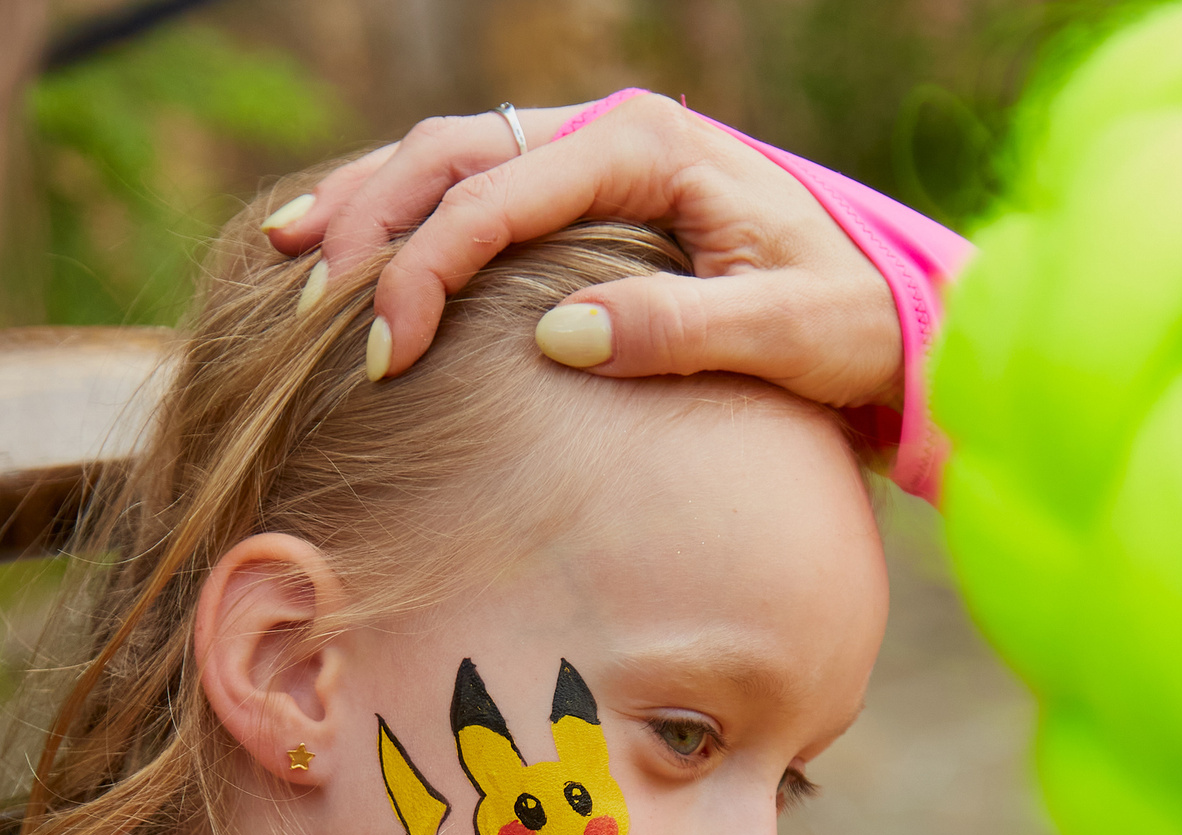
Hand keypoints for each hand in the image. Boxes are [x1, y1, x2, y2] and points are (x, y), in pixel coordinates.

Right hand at [263, 93, 900, 407]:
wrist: (891, 312)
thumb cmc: (848, 323)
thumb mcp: (784, 334)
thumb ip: (678, 332)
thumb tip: (557, 334)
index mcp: (652, 148)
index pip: (502, 194)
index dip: (428, 268)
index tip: (389, 355)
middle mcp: (612, 133)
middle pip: (454, 154)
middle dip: (371, 227)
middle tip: (313, 314)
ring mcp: (593, 156)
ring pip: (449, 158)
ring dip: (366, 206)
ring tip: (290, 260)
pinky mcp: (583, 196)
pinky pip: (474, 186)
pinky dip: (403, 213)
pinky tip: (342, 248)